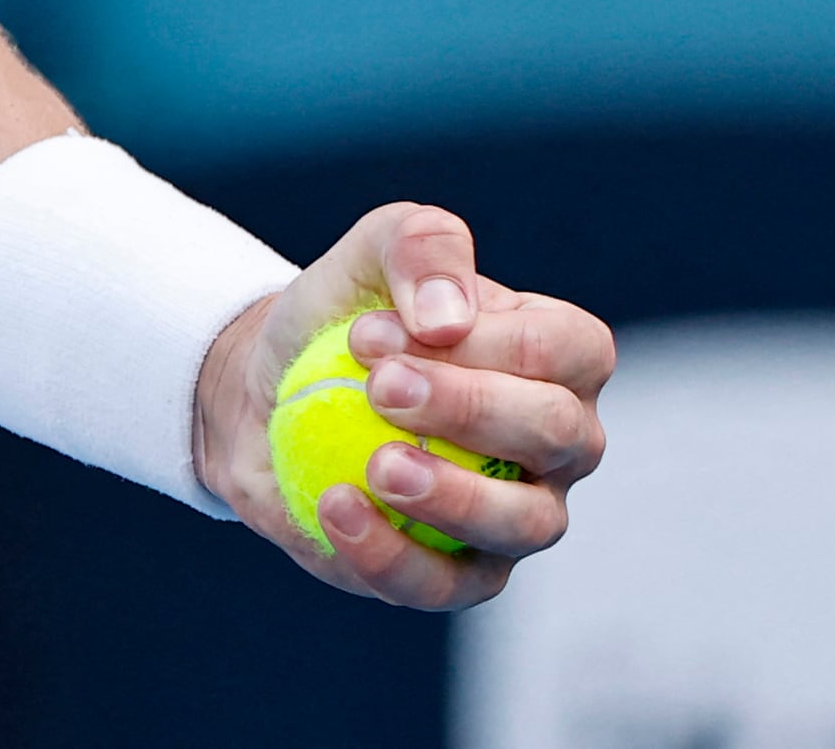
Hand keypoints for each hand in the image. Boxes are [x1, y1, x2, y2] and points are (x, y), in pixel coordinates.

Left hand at [190, 200, 612, 608]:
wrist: (270, 394)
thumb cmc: (343, 318)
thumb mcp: (371, 251)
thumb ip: (420, 247)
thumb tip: (447, 318)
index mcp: (559, 357)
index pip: (564, 350)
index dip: (481, 341)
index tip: (371, 334)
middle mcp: (559, 444)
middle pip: (555, 432)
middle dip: (471, 408)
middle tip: (377, 388)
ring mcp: (519, 516)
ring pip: (524, 522)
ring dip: (453, 495)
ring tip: (376, 463)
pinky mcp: (461, 575)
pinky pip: (447, 586)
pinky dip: (391, 553)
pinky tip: (336, 507)